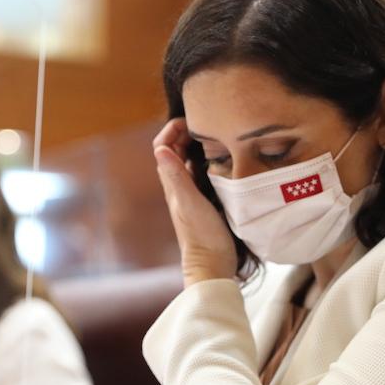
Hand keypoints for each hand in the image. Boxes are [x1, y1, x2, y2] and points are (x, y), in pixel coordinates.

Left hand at [153, 118, 237, 286]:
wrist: (213, 265)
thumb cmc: (202, 235)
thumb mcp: (190, 202)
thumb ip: (176, 176)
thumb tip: (159, 149)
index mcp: (172, 182)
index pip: (162, 146)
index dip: (172, 129)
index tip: (192, 119)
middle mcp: (179, 185)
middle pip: (176, 149)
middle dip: (187, 131)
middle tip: (209, 122)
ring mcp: (192, 192)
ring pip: (190, 159)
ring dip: (199, 144)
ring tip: (218, 134)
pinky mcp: (206, 199)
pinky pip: (203, 172)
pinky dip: (210, 160)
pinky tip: (225, 157)